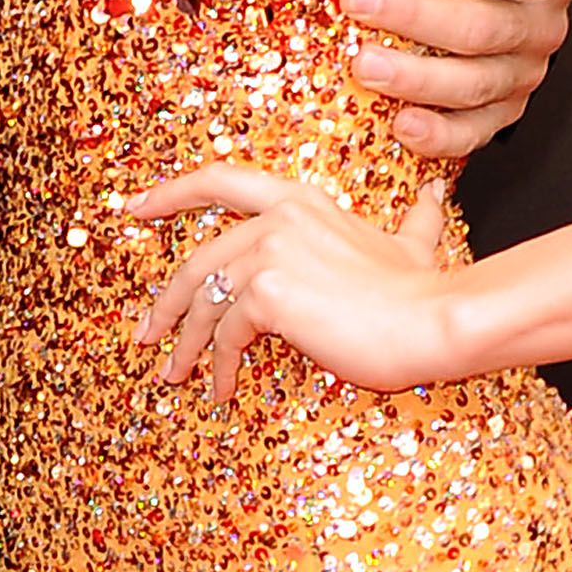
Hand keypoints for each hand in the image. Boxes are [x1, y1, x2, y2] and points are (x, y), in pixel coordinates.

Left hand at [129, 165, 457, 399]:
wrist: (435, 321)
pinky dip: (218, 367)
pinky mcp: (267, 294)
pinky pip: (225, 336)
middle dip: (166, 301)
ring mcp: (269, 252)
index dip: (172, 193)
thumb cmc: (424, 290)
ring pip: (203, 302)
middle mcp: (277, 217)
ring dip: (184, 343)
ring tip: (175, 374)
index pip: (220, 181)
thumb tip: (435, 190)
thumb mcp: (413, 240)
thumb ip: (415, 214)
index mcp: (299, 199)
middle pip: (197, 259)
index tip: (136, 208)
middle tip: (148, 332)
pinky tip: (222, 390)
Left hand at [342, 0, 571, 161]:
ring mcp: (528, 69)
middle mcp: (546, 21)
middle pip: (486, 27)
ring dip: (416, 77)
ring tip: (363, 63)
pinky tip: (402, 126)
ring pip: (478, 83)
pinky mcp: (506, 107)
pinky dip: (440, 135)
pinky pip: (477, 131)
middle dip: (414, 15)